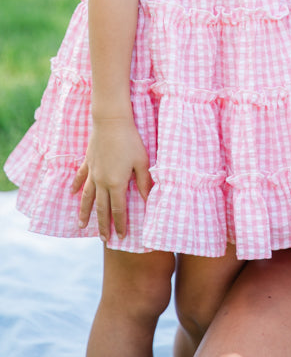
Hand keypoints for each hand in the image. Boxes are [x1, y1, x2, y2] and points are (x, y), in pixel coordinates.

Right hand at [71, 117, 151, 240]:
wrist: (111, 121)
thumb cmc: (130, 140)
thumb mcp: (142, 161)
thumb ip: (144, 182)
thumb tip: (148, 201)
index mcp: (116, 183)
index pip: (118, 209)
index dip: (120, 224)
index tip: (121, 236)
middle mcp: (102, 182)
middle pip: (102, 208)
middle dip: (103, 224)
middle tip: (104, 239)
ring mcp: (93, 172)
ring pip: (87, 197)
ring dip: (84, 212)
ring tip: (80, 225)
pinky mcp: (88, 162)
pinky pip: (80, 177)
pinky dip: (75, 186)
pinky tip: (71, 193)